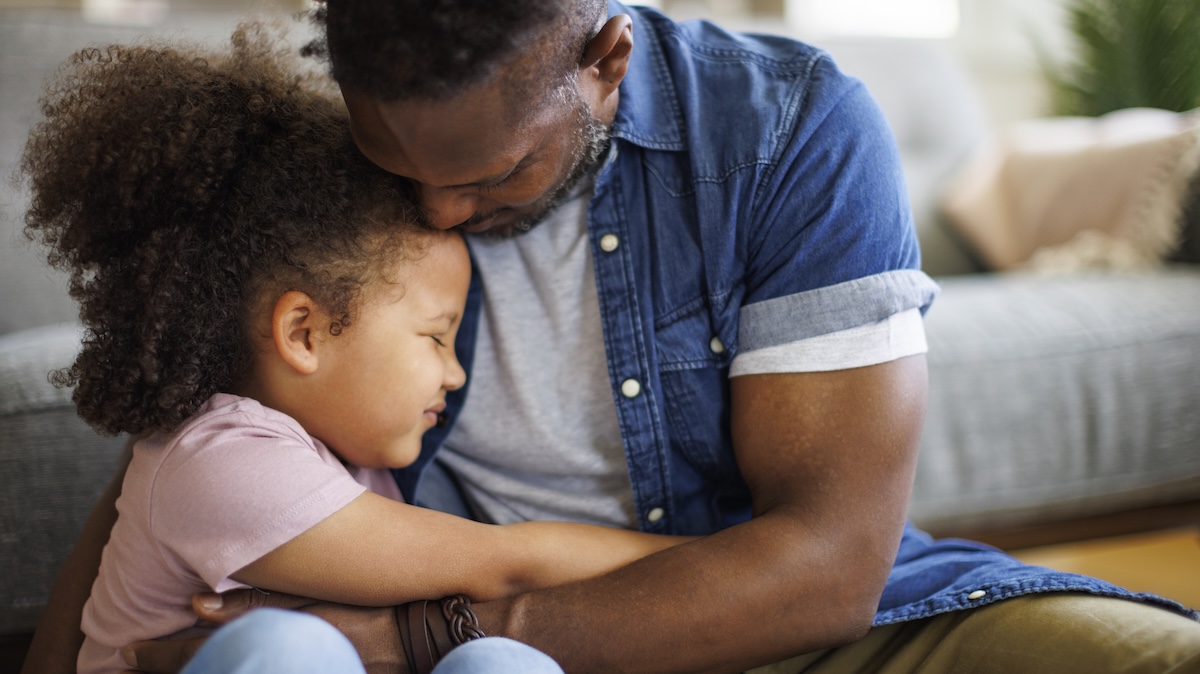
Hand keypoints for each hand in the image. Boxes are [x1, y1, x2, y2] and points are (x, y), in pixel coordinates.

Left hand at [122, 590, 405, 673]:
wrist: (426, 636)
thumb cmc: (373, 612)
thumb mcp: (315, 599)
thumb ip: (254, 601)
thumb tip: (193, 603)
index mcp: (269, 648)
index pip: (195, 659)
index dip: (156, 657)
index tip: (123, 654)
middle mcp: (275, 669)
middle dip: (169, 667)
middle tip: (133, 661)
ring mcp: (294, 673)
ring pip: (230, 673)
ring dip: (200, 668)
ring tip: (169, 663)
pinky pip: (258, 673)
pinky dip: (232, 667)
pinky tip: (224, 660)